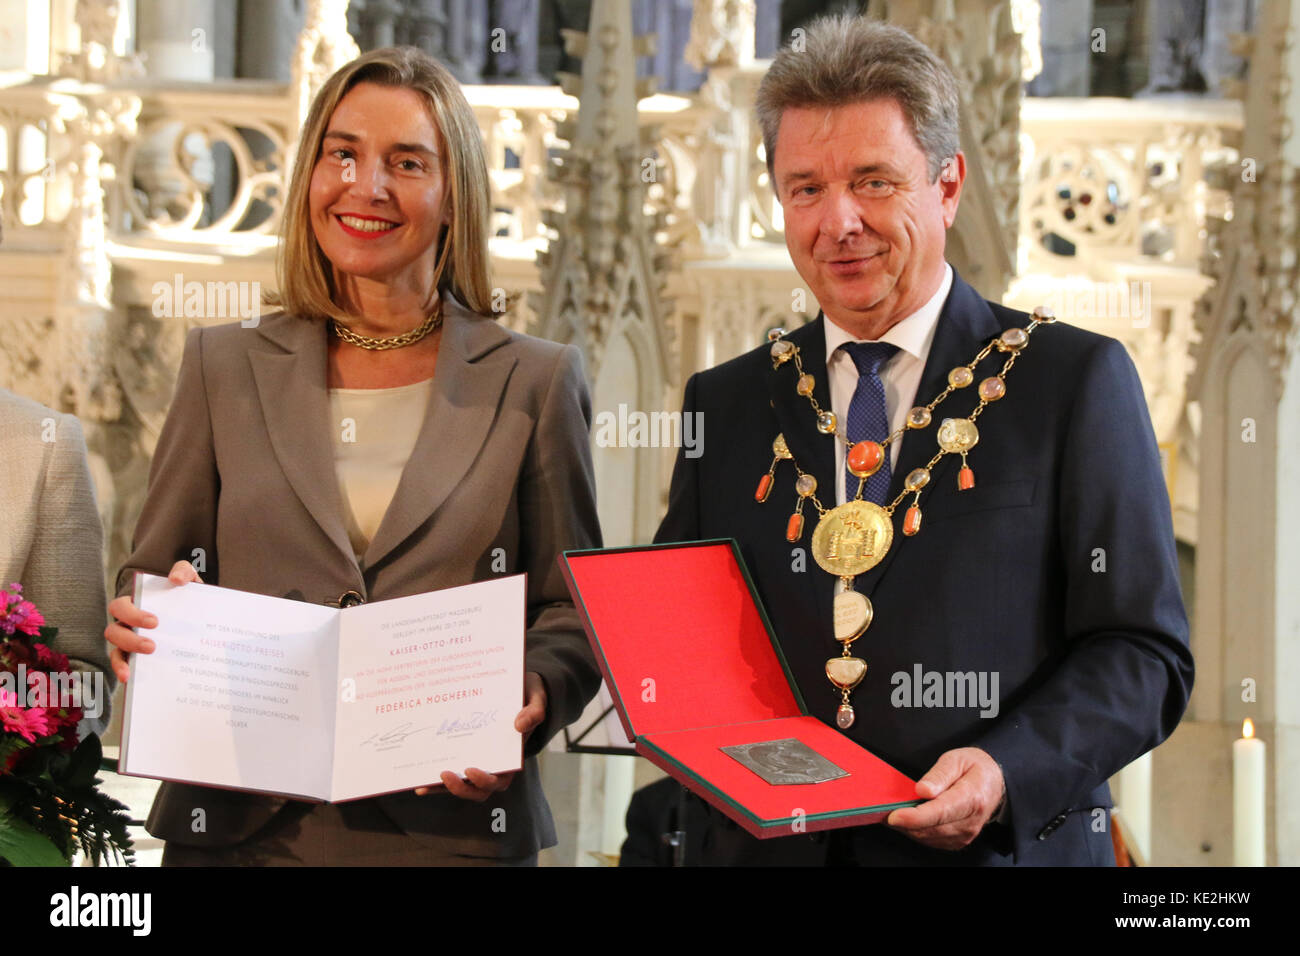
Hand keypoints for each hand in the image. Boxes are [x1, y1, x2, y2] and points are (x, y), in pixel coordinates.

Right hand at [104, 561, 202, 683]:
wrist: (196, 611)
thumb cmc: (185, 594)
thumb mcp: (188, 580)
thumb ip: (183, 571)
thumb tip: (175, 579)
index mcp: (134, 604)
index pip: (120, 607)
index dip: (132, 614)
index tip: (155, 622)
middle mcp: (127, 623)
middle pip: (113, 631)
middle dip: (130, 639)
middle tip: (152, 645)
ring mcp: (130, 641)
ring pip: (115, 650)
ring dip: (125, 658)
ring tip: (146, 661)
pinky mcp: (136, 656)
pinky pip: (122, 664)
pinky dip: (122, 670)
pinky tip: (130, 678)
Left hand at [414, 672, 547, 799]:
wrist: (519, 688)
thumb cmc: (527, 696)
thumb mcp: (536, 699)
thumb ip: (534, 712)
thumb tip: (520, 725)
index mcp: (511, 758)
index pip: (499, 780)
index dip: (484, 780)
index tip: (471, 769)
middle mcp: (493, 765)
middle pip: (477, 790)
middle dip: (460, 788)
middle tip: (444, 774)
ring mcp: (476, 761)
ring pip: (460, 785)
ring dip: (442, 788)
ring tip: (423, 784)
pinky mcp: (463, 753)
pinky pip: (450, 770)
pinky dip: (435, 779)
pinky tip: (418, 776)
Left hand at [884, 747, 1004, 850]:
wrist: (995, 783)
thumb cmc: (974, 768)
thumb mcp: (956, 759)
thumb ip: (939, 775)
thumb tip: (922, 790)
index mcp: (972, 798)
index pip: (940, 812)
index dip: (915, 817)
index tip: (894, 816)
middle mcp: (970, 821)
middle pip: (931, 829)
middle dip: (905, 822)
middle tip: (884, 810)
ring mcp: (966, 834)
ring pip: (929, 837)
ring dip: (908, 828)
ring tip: (894, 812)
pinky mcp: (959, 841)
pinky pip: (932, 841)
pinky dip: (917, 832)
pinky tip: (909, 819)